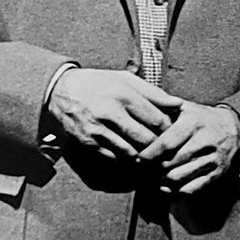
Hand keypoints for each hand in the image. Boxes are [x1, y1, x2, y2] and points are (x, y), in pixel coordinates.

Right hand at [46, 68, 180, 157]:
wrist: (61, 91)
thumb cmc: (99, 83)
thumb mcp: (125, 80)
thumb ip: (153, 93)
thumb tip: (179, 104)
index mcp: (124, 94)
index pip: (158, 121)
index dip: (169, 130)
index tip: (172, 132)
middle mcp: (110, 112)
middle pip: (147, 140)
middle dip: (159, 146)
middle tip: (165, 148)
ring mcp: (98, 130)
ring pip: (132, 153)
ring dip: (144, 156)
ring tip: (150, 153)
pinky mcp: (89, 143)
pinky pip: (115, 158)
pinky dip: (127, 159)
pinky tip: (132, 154)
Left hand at [136, 102, 239, 193]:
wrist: (234, 129)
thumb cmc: (201, 118)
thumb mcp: (185, 107)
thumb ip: (163, 106)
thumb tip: (140, 105)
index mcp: (193, 123)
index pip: (167, 143)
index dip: (150, 153)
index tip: (138, 159)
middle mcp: (204, 141)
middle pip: (170, 163)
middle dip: (153, 168)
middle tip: (142, 170)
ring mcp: (212, 159)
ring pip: (179, 177)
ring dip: (162, 180)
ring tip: (153, 177)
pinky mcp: (216, 173)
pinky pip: (192, 189)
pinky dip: (175, 191)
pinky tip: (166, 186)